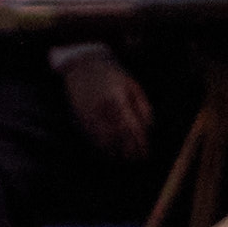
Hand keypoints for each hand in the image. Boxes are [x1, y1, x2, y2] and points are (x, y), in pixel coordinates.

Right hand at [58, 45, 151, 161]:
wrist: (82, 66)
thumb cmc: (111, 75)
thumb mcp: (132, 86)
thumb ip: (142, 106)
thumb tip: (148, 128)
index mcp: (116, 100)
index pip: (130, 129)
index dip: (138, 143)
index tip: (145, 152)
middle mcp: (101, 110)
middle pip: (117, 139)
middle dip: (128, 152)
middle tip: (137, 160)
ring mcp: (88, 116)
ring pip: (102, 142)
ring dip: (115, 153)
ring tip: (125, 160)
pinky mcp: (79, 120)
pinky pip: (90, 140)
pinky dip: (101, 149)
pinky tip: (109, 153)